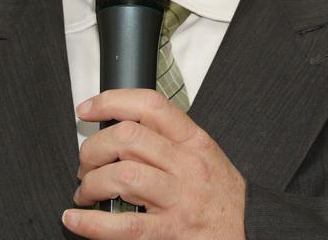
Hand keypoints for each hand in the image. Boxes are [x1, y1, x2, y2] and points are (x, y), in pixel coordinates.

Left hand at [62, 89, 245, 239]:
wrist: (250, 230)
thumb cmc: (221, 194)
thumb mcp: (204, 154)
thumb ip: (168, 138)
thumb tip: (121, 128)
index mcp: (193, 141)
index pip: (150, 106)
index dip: (112, 101)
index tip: (88, 108)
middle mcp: (186, 166)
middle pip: (127, 139)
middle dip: (93, 148)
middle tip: (86, 162)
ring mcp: (178, 199)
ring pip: (122, 176)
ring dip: (91, 183)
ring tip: (86, 192)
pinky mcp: (170, 232)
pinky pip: (125, 226)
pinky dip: (92, 224)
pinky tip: (76, 220)